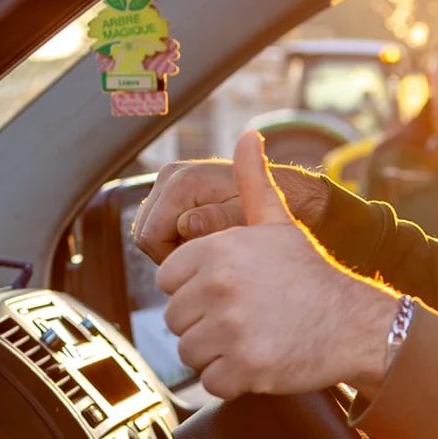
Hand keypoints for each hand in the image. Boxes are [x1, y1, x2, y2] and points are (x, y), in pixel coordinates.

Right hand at [133, 153, 331, 263]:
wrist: (292, 193)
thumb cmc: (272, 210)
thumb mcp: (249, 220)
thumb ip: (219, 221)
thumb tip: (188, 224)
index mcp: (181, 182)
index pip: (150, 238)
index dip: (172, 260)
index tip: (206, 263)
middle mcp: (170, 175)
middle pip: (146, 234)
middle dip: (172, 253)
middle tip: (210, 257)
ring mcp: (170, 180)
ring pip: (151, 231)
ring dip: (175, 247)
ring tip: (212, 248)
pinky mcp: (175, 189)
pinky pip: (161, 225)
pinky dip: (177, 238)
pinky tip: (206, 240)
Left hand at [157, 132, 399, 398]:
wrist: (357, 322)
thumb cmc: (312, 274)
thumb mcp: (279, 222)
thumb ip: (253, 181)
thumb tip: (247, 136)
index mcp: (216, 251)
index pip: (168, 281)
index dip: (196, 290)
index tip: (230, 292)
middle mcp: (218, 287)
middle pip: (176, 319)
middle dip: (206, 323)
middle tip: (246, 318)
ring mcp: (230, 328)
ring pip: (190, 352)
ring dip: (217, 352)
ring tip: (253, 337)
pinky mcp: (243, 367)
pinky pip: (212, 381)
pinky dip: (232, 379)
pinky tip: (260, 360)